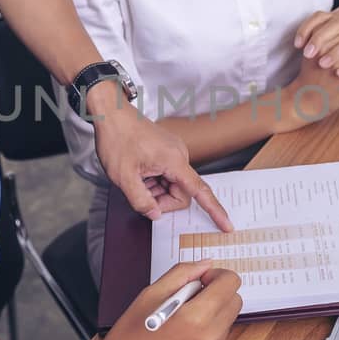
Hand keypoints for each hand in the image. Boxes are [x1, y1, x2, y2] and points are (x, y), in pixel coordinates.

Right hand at [86, 260, 242, 339]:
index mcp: (197, 318)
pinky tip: (181, 336)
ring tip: (181, 320)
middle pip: (234, 301)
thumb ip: (181, 274)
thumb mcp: (150, 295)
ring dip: (213, 313)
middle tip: (188, 297)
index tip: (198, 280)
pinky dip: (208, 332)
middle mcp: (211, 339)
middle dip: (216, 293)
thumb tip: (205, 264)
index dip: (215, 275)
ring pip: (228, 321)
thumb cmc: (128, 338)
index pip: (230, 283)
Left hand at [91, 92, 232, 230]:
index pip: (200, 191)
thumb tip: (155, 214)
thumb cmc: (117, 138)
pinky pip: (168, 175)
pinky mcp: (167, 152)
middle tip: (140, 192)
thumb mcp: (123, 177)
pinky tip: (140, 173)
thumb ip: (141, 201)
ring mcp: (174, 153)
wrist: (112, 114)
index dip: (214, 211)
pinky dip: (155, 181)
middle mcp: (179, 155)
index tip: (226, 225)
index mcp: (174, 161)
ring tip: (137, 177)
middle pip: (181, 192)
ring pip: (173, 185)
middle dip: (162, 199)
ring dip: (156, 189)